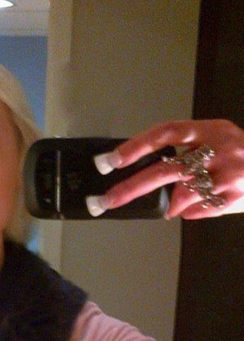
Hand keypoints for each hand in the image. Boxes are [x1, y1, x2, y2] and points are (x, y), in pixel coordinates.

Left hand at [95, 120, 243, 219]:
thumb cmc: (241, 152)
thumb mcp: (217, 137)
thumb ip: (187, 149)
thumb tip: (148, 167)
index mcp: (209, 130)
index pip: (166, 133)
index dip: (137, 145)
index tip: (113, 160)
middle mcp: (217, 150)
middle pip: (165, 169)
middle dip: (132, 187)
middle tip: (109, 199)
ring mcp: (227, 176)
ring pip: (181, 195)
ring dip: (172, 202)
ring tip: (175, 203)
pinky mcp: (232, 198)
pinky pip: (197, 211)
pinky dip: (190, 211)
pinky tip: (194, 206)